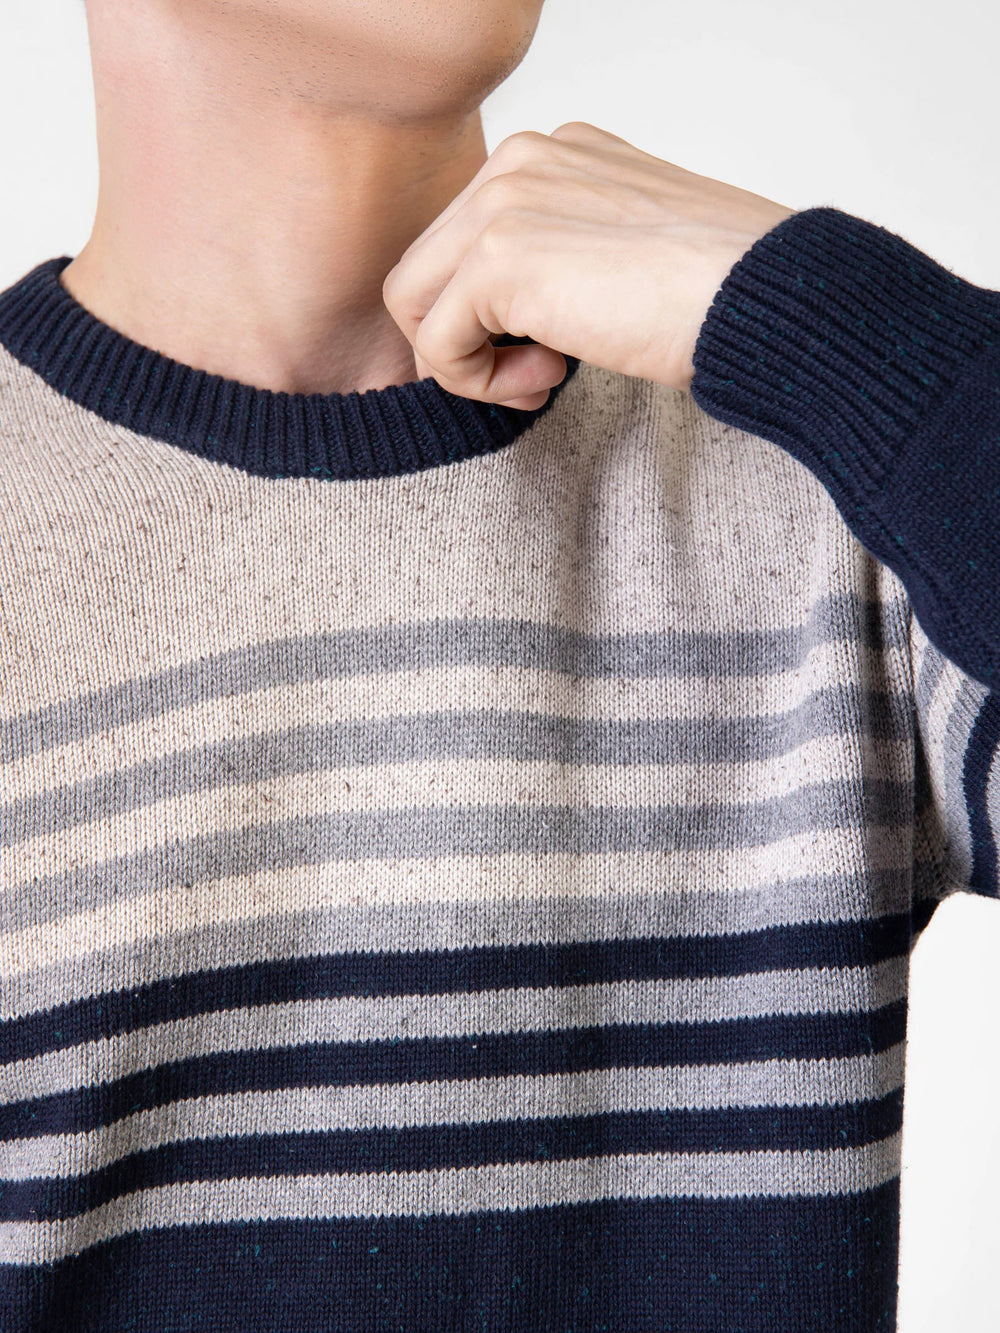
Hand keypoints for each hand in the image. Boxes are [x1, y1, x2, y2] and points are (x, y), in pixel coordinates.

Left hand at [382, 121, 795, 409]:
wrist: (762, 298)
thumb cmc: (718, 292)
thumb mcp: (625, 257)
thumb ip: (561, 259)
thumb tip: (507, 315)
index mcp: (554, 154)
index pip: (463, 241)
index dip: (489, 314)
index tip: (552, 352)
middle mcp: (521, 160)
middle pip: (426, 270)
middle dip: (470, 339)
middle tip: (540, 374)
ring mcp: (505, 202)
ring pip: (415, 303)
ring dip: (469, 365)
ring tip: (542, 378)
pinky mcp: (499, 257)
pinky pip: (437, 345)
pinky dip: (478, 384)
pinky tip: (548, 378)